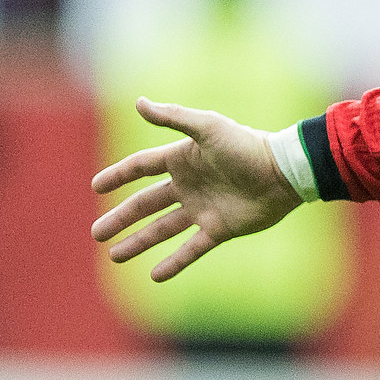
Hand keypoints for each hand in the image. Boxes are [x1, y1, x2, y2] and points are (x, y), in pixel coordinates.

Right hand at [91, 98, 301, 281]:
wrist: (284, 173)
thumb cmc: (247, 146)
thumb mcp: (208, 128)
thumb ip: (173, 118)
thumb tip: (138, 102)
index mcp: (182, 160)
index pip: (141, 167)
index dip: (118, 175)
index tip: (96, 186)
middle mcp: (189, 186)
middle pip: (146, 204)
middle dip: (121, 218)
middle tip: (96, 233)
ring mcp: (203, 209)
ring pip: (163, 229)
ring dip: (138, 242)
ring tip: (114, 256)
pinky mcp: (220, 229)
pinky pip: (192, 249)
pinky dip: (174, 262)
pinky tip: (154, 276)